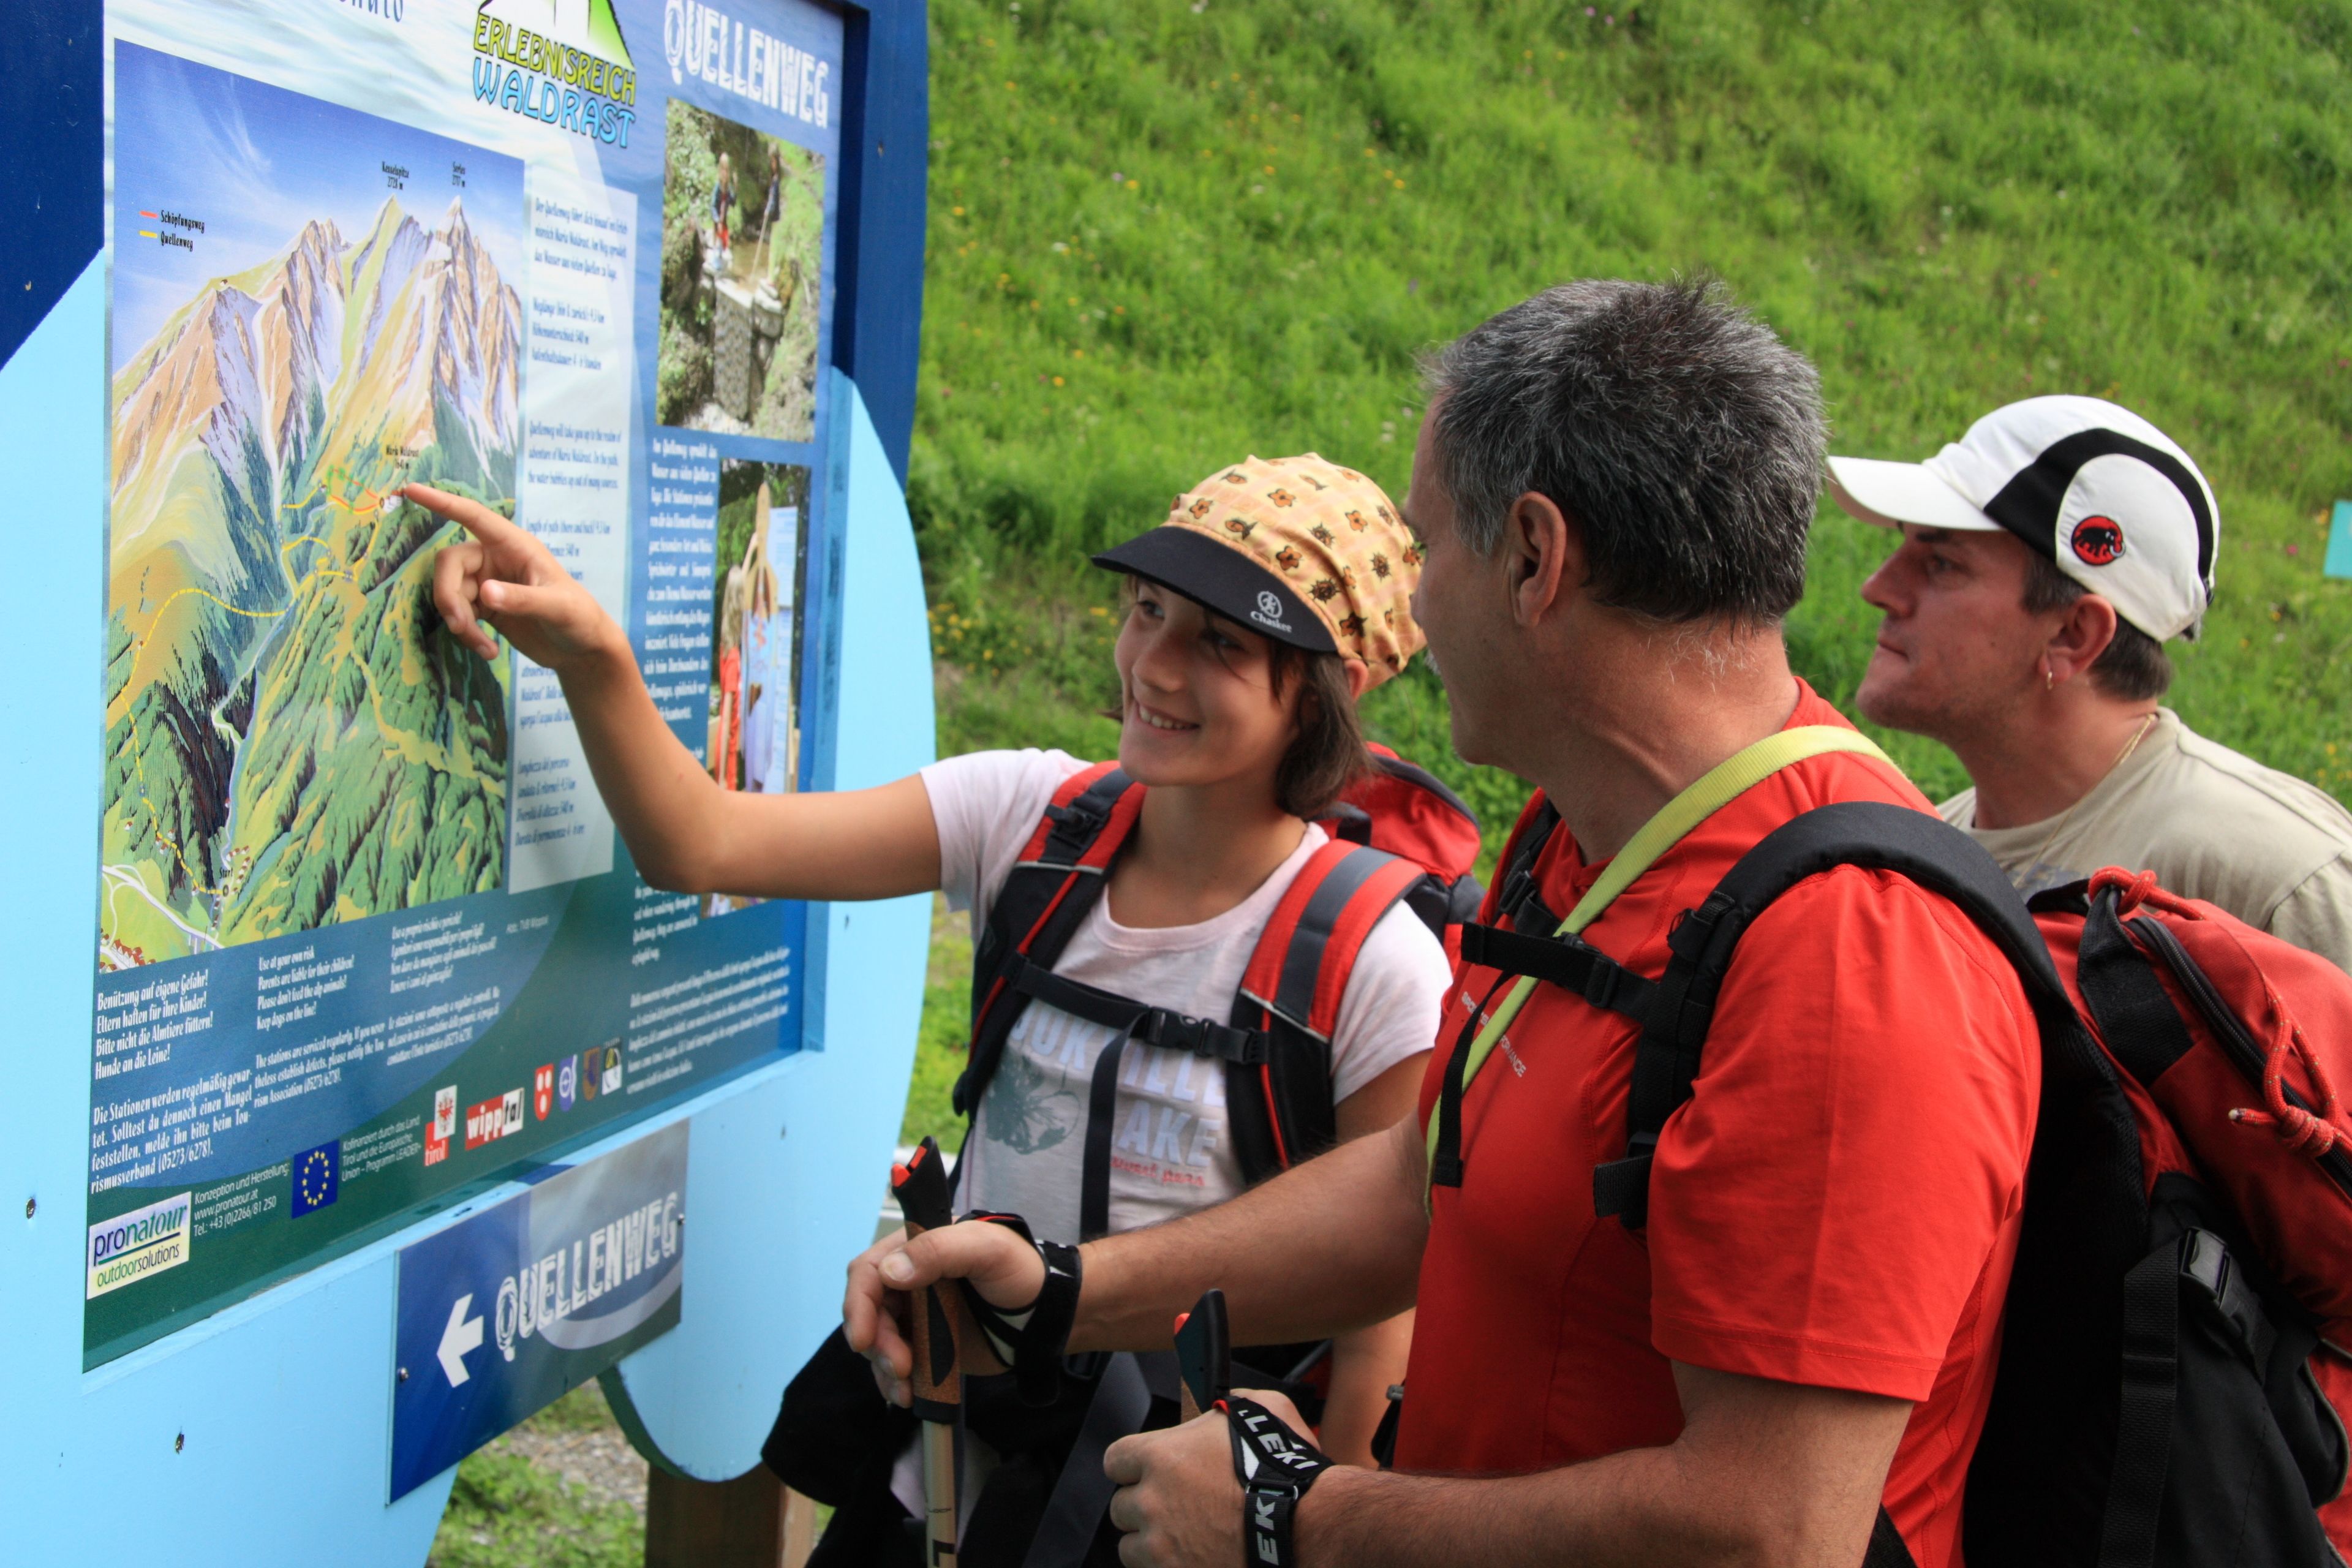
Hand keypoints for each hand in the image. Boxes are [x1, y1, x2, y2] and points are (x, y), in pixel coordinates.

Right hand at [408, 483, 617, 670]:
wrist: (582, 650)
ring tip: (484, 648)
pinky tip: (488, 651)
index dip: (442, 502)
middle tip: (460, 626)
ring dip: (459, 622)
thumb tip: (484, 592)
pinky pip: (459, 613)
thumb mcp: (557, 608)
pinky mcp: (485, 607)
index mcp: (515, 545)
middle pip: (449, 563)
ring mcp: (488, 582)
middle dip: (448, 595)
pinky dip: (466, 633)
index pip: (473, 516)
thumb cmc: (579, 618)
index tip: (411, 490)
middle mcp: (496, 558)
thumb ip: (522, 599)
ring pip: (450, 592)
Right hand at [842, 1219, 1046, 1405]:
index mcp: (916, 1248)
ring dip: (883, 1367)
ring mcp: (916, 1314)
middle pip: (869, 1312)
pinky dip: (894, 1381)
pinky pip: (895, 1363)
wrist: (1048, 1315)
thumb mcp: (986, 1250)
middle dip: (877, 1343)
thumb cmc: (1022, 1273)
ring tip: (906, 1387)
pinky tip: (908, 1394)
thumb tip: (891, 1272)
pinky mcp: (926, 1344)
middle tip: (900, 1367)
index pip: (868, 1271)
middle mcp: (909, 1279)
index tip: (864, 1339)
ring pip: (877, 1342)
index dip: (859, 1304)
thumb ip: (939, 1251)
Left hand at [1104, 1388, 1310, 1566]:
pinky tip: (1194, 1556)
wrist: (1305, 1524)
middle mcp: (1151, 1501)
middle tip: (1176, 1506)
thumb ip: (1230, 1401)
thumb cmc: (1282, 1468)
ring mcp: (1160, 1546)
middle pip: (1122, 1506)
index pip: (1115, 1459)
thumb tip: (1221, 1406)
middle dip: (1145, 1505)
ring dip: (1151, 1542)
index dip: (1133, 1464)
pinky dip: (1169, 1566)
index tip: (1148, 1470)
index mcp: (1160, 1456)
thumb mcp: (1261, 1406)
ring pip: (1131, 1547)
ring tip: (1183, 1537)